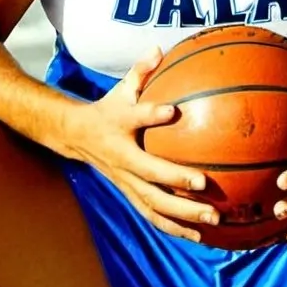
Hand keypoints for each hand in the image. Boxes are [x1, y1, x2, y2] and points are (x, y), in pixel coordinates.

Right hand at [66, 47, 219, 241]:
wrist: (76, 137)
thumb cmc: (109, 109)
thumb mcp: (121, 89)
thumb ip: (141, 71)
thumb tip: (158, 48)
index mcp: (120, 126)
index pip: (135, 118)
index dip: (151, 113)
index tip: (171, 110)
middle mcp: (122, 159)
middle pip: (150, 176)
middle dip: (178, 183)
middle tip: (208, 188)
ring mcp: (125, 181)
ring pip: (153, 204)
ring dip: (182, 216)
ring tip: (211, 222)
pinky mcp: (130, 195)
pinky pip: (153, 215)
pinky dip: (175, 228)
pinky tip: (199, 238)